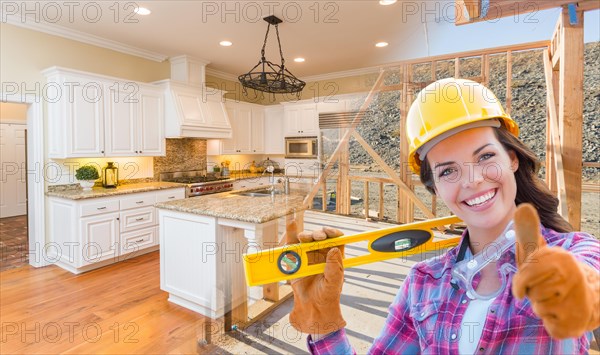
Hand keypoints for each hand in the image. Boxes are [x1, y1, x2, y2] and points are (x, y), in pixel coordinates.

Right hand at [285, 218, 346, 334]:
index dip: (334, 233)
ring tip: (304, 238)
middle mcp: (322, 255)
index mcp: (335, 258)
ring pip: (307, 239)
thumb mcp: (334, 284)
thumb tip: (334, 249)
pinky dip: (291, 233)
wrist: (311, 309)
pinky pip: (293, 245)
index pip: (337, 240)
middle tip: (317, 237)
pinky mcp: (295, 260)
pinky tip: (291, 223)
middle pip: (320, 237)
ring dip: (305, 235)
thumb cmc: (327, 297)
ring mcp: (308, 256)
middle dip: (318, 234)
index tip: (330, 233)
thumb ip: (335, 268)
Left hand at [512, 203, 599, 338]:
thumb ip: (528, 234)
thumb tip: (523, 207)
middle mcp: (573, 278)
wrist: (588, 300)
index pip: (527, 274)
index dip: (521, 282)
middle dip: (533, 294)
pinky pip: (549, 325)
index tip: (523, 286)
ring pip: (540, 308)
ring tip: (555, 300)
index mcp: (561, 260)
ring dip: (541, 307)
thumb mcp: (540, 254)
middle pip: (532, 292)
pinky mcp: (578, 322)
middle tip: (545, 290)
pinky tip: (562, 314)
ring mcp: (577, 300)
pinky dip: (550, 322)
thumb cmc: (553, 275)